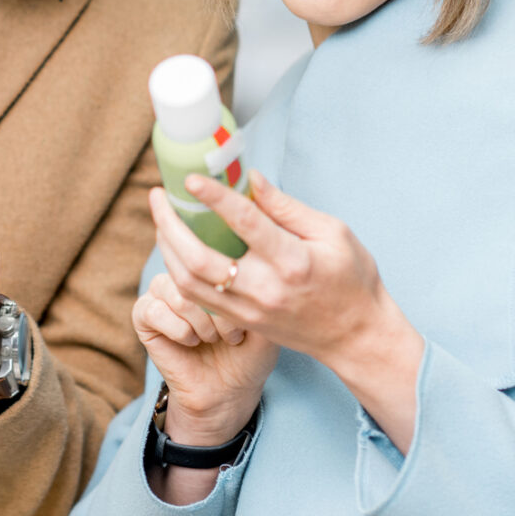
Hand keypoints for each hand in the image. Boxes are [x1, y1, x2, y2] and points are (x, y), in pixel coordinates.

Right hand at [134, 264, 276, 446]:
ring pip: (179, 295)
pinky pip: (154, 311)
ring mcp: (161, 290)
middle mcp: (185, 271)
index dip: (234, 294)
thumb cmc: (250, 352)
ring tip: (212, 339)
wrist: (229, 390)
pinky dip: (179, 331)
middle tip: (230, 336)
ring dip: (201, 324)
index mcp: (212, 264)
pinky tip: (190, 343)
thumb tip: (234, 265)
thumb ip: (253, 286)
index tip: (246, 322)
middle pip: (198, 277)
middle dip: (219, 313)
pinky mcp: (143, 313)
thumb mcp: (264, 317)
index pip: (217, 258)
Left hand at [154, 172, 425, 451]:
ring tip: (161, 219)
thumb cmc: (352, 279)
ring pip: (189, 283)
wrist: (357, 337)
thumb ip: (287, 207)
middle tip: (157, 196)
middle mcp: (265, 289)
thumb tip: (250, 178)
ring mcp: (249, 311)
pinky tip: (173, 248)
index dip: (214, 197)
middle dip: (169, 225)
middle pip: (199, 259)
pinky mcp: (241, 323)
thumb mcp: (333, 233)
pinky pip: (197, 299)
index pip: (245, 223)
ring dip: (166, 249)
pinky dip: (178, 272)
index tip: (189, 178)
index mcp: (292, 261)